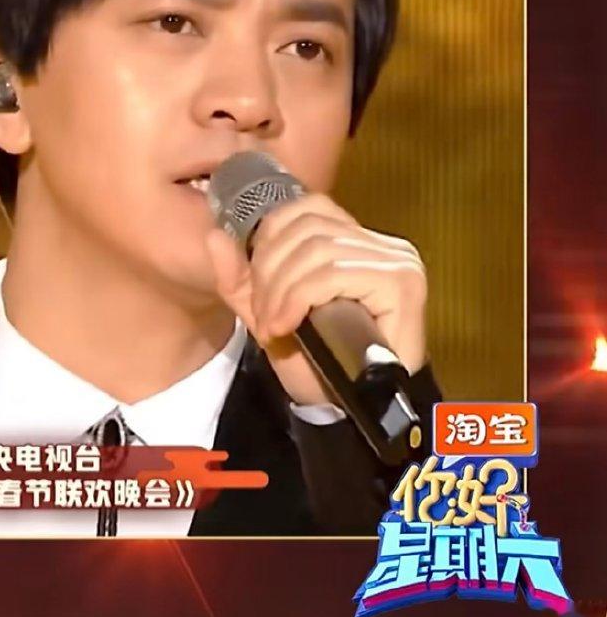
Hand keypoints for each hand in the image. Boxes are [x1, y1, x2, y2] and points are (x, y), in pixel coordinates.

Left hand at [203, 193, 427, 407]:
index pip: (305, 208)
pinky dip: (298, 298)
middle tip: (261, 314)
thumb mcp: (264, 311)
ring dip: (280, 290)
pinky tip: (285, 325)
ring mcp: (397, 261)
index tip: (254, 284)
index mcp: (354, 240)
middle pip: (306, 228)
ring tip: (272, 324)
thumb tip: (215, 235)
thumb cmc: (315, 360)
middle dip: (269, 271)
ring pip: (316, 251)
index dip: (269, 239)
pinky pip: (334, 274)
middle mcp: (382, 244)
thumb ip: (238, 275)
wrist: (344, 408)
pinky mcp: (401, 284)